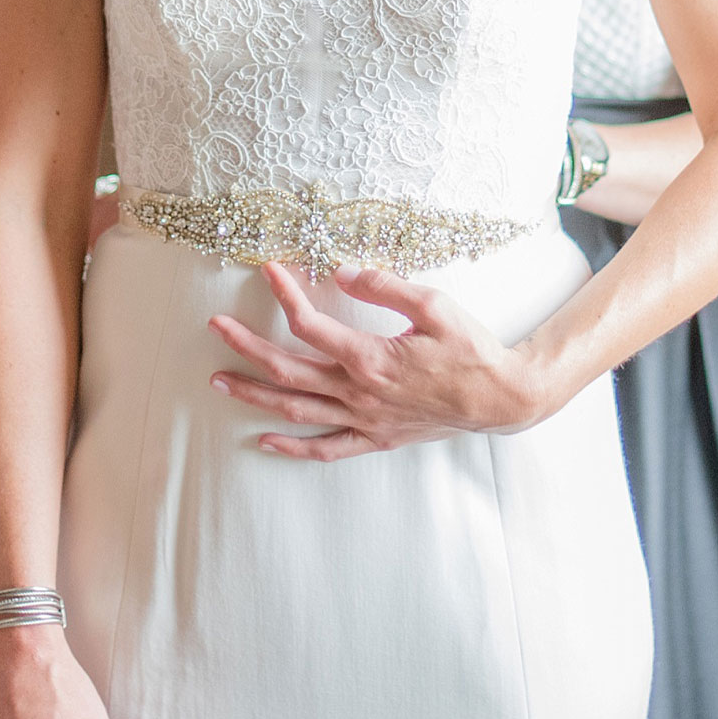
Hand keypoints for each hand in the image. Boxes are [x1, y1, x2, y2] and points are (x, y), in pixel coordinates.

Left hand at [209, 261, 550, 458]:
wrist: (501, 398)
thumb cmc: (471, 349)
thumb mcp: (434, 305)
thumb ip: (384, 286)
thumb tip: (341, 271)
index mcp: (371, 357)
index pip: (310, 325)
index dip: (284, 295)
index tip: (268, 270)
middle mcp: (360, 392)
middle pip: (288, 370)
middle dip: (246, 348)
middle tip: (216, 328)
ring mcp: (365, 419)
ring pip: (298, 409)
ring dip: (254, 395)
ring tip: (219, 381)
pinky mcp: (376, 438)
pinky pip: (326, 448)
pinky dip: (292, 447)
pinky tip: (265, 440)